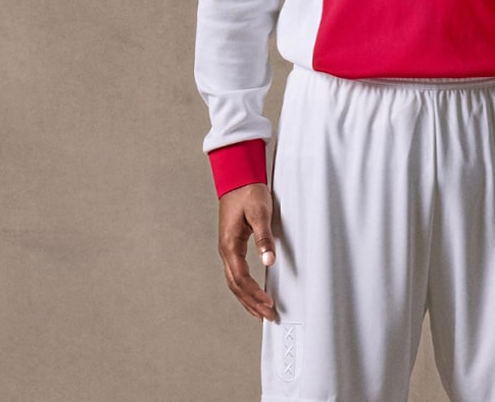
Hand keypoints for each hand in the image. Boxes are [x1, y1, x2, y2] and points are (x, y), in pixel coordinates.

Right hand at [218, 182, 281, 321]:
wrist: (237, 177)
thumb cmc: (248, 192)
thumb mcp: (260, 213)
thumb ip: (264, 237)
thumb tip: (269, 260)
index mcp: (229, 245)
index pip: (242, 279)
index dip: (255, 294)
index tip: (269, 305)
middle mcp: (225, 250)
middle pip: (236, 286)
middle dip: (251, 303)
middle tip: (268, 316)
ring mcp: (227, 249)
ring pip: (234, 282)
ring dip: (247, 299)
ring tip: (260, 313)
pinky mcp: (232, 245)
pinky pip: (236, 273)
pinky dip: (244, 288)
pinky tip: (253, 293)